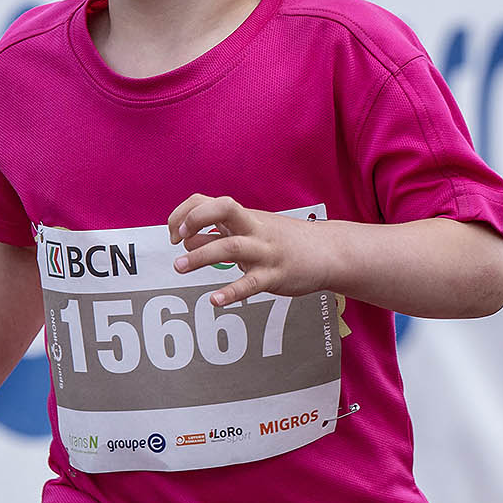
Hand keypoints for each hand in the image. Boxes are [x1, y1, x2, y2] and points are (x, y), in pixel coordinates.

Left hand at [169, 195, 332, 306]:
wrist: (329, 252)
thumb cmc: (283, 240)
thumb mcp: (250, 230)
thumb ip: (218, 233)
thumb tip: (186, 240)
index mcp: (244, 217)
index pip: (206, 201)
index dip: (184, 213)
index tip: (173, 233)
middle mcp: (253, 228)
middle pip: (223, 209)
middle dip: (195, 219)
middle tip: (176, 240)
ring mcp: (265, 251)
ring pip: (231, 247)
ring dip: (202, 255)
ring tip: (180, 267)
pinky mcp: (276, 275)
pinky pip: (251, 284)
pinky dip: (231, 292)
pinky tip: (215, 301)